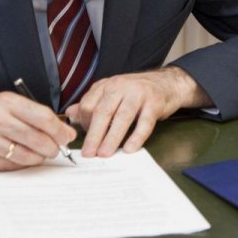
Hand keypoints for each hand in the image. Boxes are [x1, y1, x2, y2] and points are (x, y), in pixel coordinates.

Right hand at [0, 91, 75, 170]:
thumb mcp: (6, 102)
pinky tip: (21, 156)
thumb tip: (63, 131)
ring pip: (26, 156)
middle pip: (37, 139)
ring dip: (39, 157)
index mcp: (5, 102)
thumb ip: (33, 114)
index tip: (68, 136)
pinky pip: (11, 165)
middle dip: (53, 147)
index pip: (43, 118)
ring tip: (40, 152)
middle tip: (56, 148)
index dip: (60, 130)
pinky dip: (21, 163)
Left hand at [68, 67, 210, 157]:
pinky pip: (144, 122)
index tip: (86, 141)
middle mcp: (120, 86)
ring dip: (112, 138)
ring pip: (122, 117)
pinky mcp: (155, 102)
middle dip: (94, 135)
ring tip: (105, 154)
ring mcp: (138, 93)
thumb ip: (92, 104)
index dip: (84, 125)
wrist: (167, 83)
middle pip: (102, 111)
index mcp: (106, 85)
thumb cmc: (136, 92)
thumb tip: (70, 115)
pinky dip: (137, 136)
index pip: (88, 105)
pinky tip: (130, 148)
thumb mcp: (111, 94)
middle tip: (89, 153)